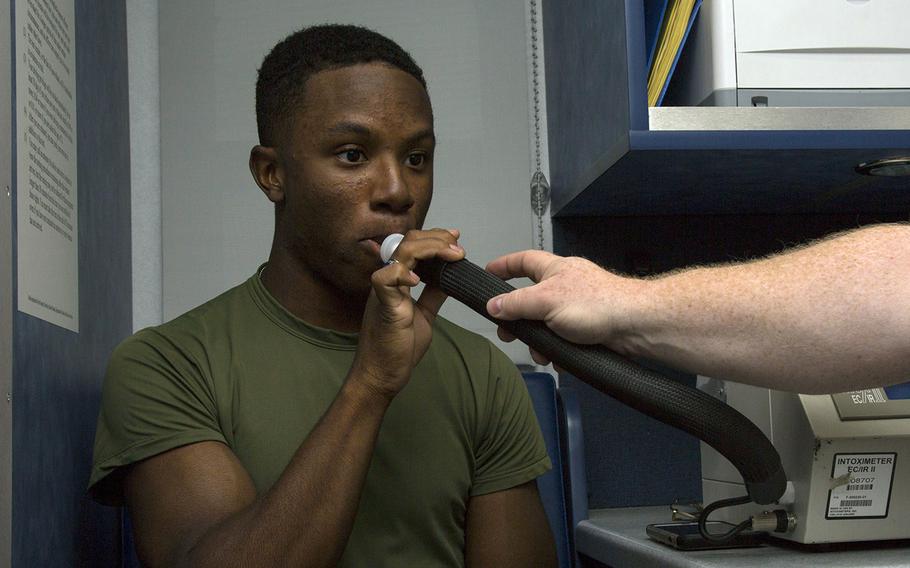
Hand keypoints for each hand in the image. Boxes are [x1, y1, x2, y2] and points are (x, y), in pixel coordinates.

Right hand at [352, 229, 464, 398]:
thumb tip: (450, 278)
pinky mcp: (382, 306)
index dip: (433, 237)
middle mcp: (388, 281)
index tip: (455, 237)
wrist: (382, 374)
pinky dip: (402, 273)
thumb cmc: (398, 348)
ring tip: (452, 254)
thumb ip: (433, 294)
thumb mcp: (424, 315)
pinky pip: (384, 279)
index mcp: (396, 281)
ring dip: (430, 249)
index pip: (412, 246)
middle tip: (458, 247)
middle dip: (436, 239)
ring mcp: (383, 292)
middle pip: (408, 242)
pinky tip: (419, 279)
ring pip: (401, 253)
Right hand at [485, 251, 641, 363]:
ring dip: (540, 340)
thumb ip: (517, 303)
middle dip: (520, 318)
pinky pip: (564, 338)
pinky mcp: (589, 327)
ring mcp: (578, 307)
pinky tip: (560, 359)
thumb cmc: (595, 305)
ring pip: (547, 323)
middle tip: (508, 332)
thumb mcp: (546, 301)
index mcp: (556, 270)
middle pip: (532, 299)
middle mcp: (566, 285)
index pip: (523, 261)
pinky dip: (559, 349)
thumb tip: (493, 305)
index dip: (504, 266)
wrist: (635, 326)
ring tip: (541, 354)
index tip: (488, 273)